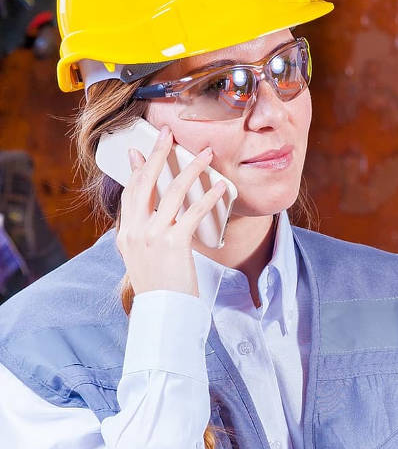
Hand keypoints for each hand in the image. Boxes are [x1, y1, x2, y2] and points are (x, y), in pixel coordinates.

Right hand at [116, 125, 226, 297]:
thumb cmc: (159, 290)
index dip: (134, 169)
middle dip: (157, 155)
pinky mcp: (174, 244)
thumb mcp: (143, 261)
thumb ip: (144, 238)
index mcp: (126, 235)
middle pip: (145, 182)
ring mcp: (153, 237)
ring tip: (206, 154)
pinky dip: (208, 197)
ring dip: (191, 169)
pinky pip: (193, 213)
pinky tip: (219, 186)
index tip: (138, 150)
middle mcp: (135, 232)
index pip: (129, 193)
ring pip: (172, 192)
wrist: (162, 314)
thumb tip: (152, 220)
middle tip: (168, 134)